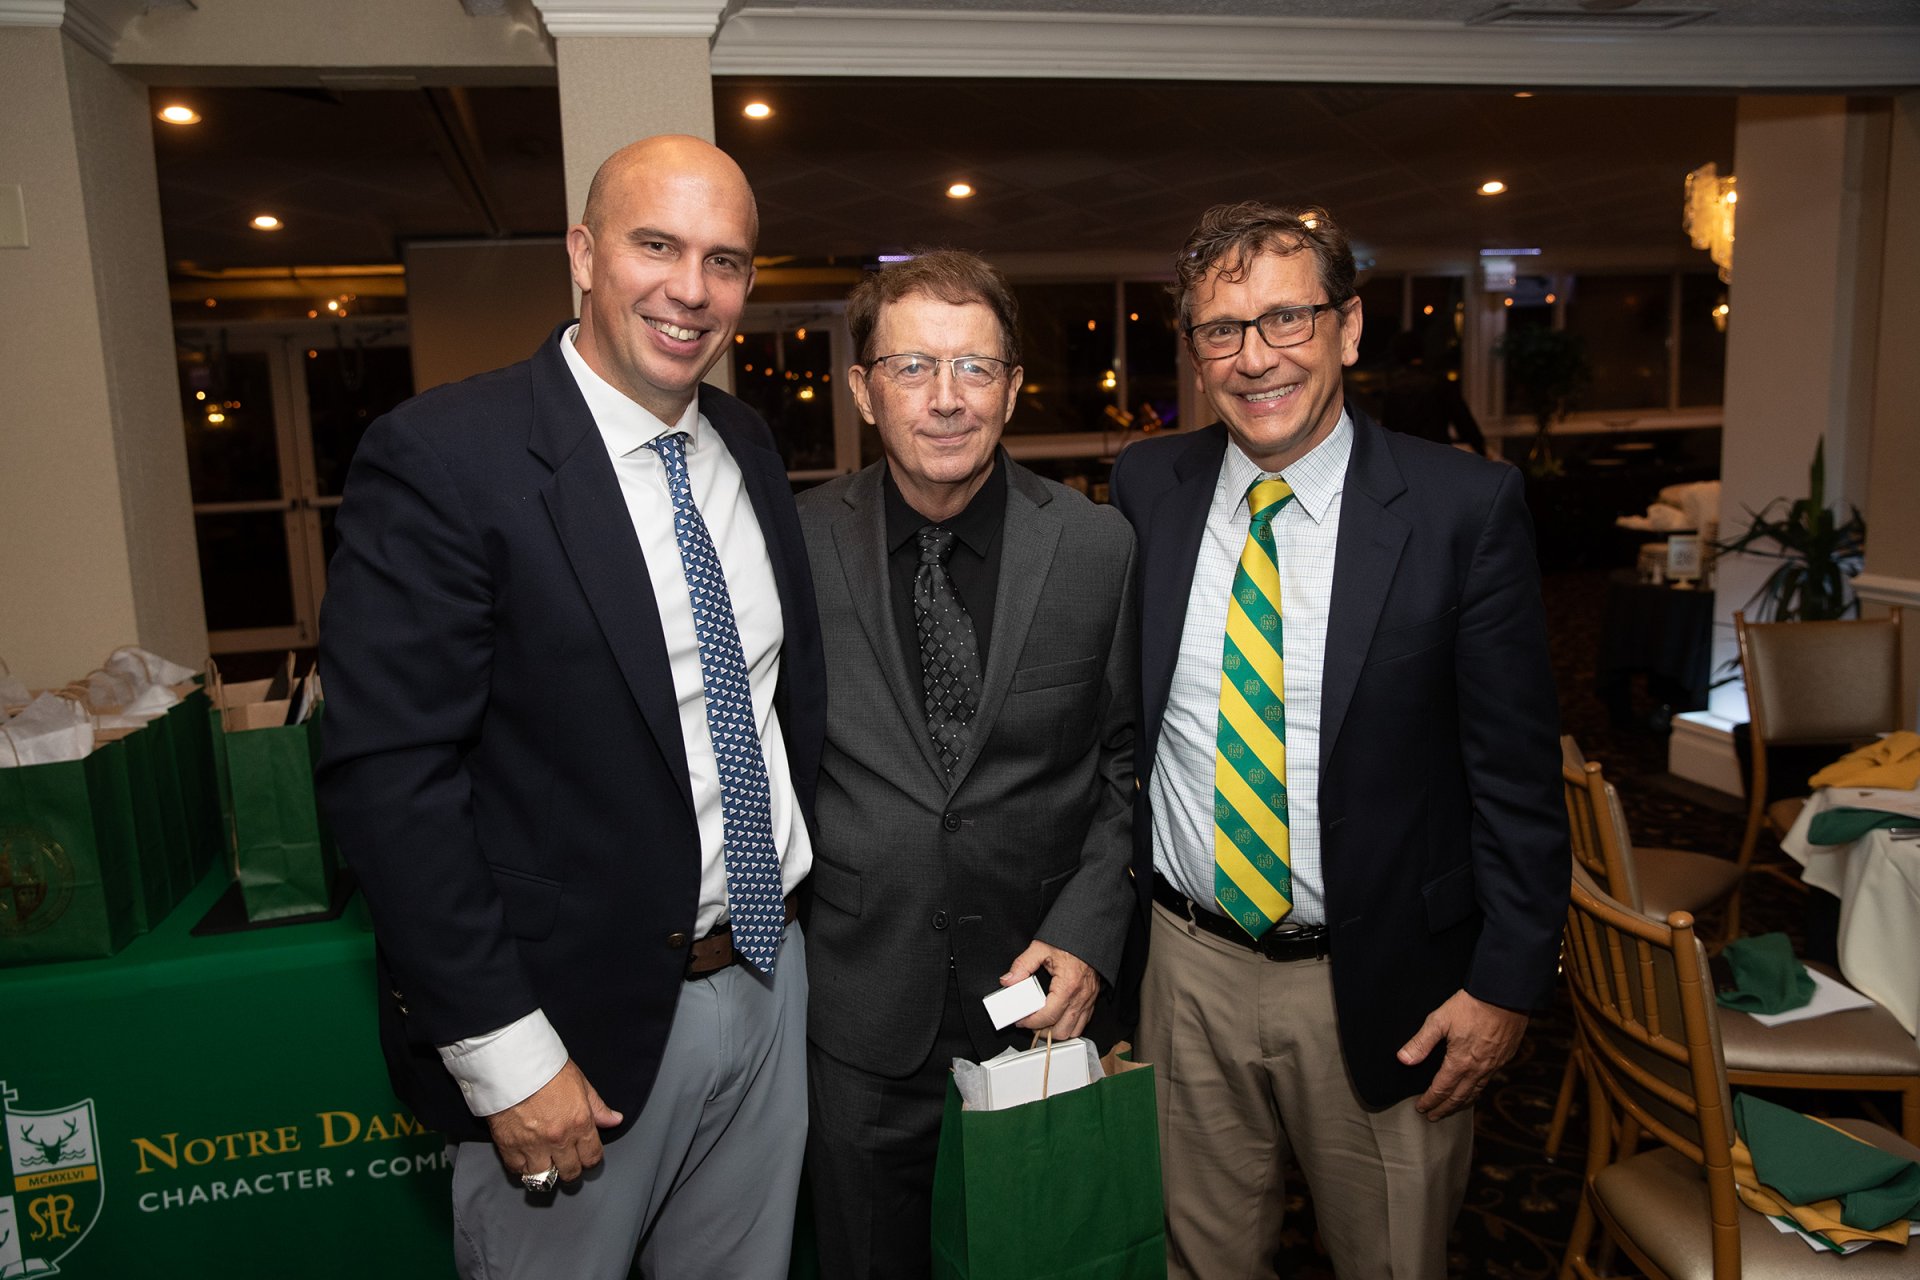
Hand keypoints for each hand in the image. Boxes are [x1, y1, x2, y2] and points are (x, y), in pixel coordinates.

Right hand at [485, 1058, 622, 1183]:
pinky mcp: (508, 1146)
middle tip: (566, 1160)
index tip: (585, 1155)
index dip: (590, 1158)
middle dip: (570, 1168)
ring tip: (545, 1162)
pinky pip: (517, 1170)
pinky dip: (521, 1167)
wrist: (512, 1062)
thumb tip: (614, 1120)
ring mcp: (533, 1145)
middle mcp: (558, 1138)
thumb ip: (598, 1107)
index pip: (592, 1157)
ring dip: (546, 1172)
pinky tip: (525, 1158)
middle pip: (570, 1172)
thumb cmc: (545, 1067)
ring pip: (544, 1177)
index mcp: (579, 1122)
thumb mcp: (580, 1082)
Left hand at [1002, 941, 1098, 1040]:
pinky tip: (1059, 1018)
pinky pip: (1083, 1021)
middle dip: (1043, 1031)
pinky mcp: (1092, 998)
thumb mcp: (1040, 948)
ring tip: (1044, 1023)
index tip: (1021, 1021)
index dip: (1031, 1023)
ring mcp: (1088, 999)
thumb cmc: (1070, 940)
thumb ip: (1022, 965)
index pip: (1048, 1016)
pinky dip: (1070, 1024)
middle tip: (1031, 1023)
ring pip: (1074, 1030)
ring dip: (1057, 1031)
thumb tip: (1009, 980)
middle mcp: (1080, 996)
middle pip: (1061, 1030)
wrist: (1089, 934)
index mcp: (1067, 986)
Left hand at [1397, 990, 1528, 1119]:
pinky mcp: (1504, 1057)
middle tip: (1434, 1116)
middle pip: (1459, 1097)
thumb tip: (1403, 1060)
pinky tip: (1474, 1088)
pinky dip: (1477, 1090)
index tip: (1421, 1108)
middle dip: (1444, 1108)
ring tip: (1452, 1108)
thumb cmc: (1471, 1005)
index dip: (1430, 1101)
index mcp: (1460, 1062)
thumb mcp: (1439, 1020)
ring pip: (1476, 1091)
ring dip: (1462, 1103)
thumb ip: (1421, 1042)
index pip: (1441, 1089)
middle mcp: (1478, 1069)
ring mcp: (1493, 1065)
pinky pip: (1488, 1081)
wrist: (1504, 995)